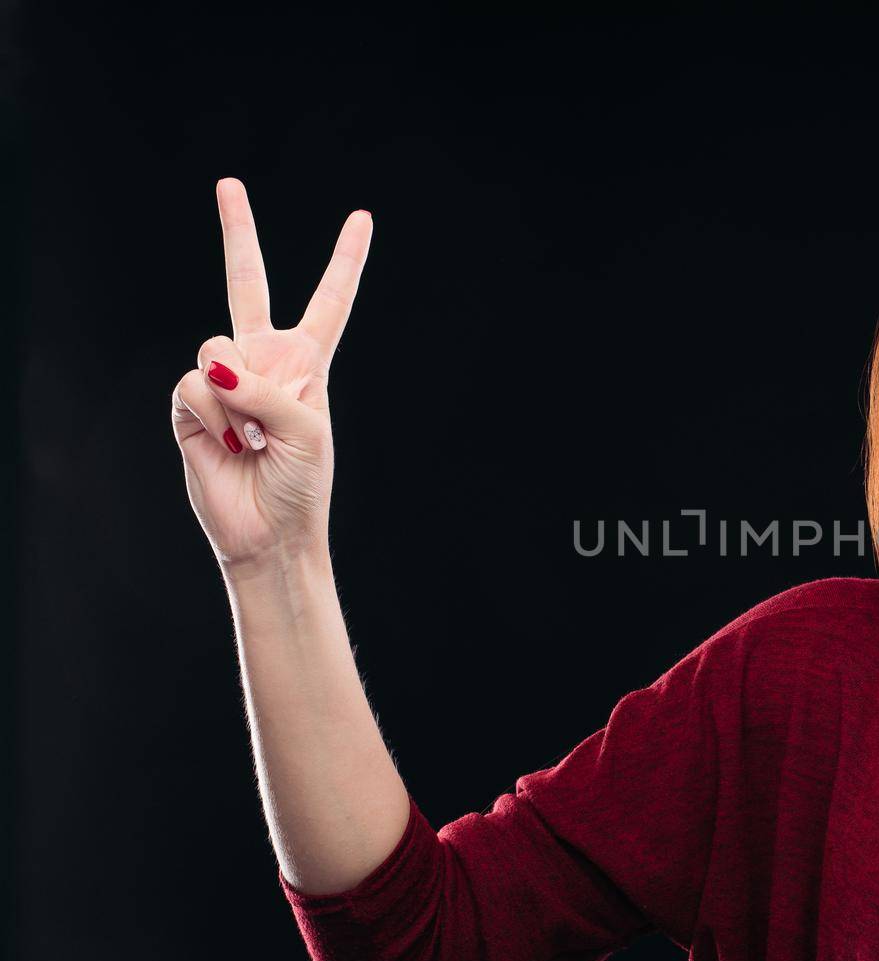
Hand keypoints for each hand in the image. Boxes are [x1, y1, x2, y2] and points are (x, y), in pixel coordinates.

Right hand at [170, 177, 372, 576]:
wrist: (268, 532)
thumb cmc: (301, 483)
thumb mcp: (308, 429)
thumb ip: (268, 388)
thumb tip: (216, 369)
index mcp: (307, 363)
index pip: (328, 302)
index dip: (345, 261)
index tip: (361, 217)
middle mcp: (262, 362)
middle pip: (247, 285)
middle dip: (238, 233)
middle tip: (228, 184)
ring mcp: (223, 380)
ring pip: (215, 348)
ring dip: (239, 398)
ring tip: (255, 439)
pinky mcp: (190, 405)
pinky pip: (194, 384)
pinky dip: (215, 414)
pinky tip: (232, 444)